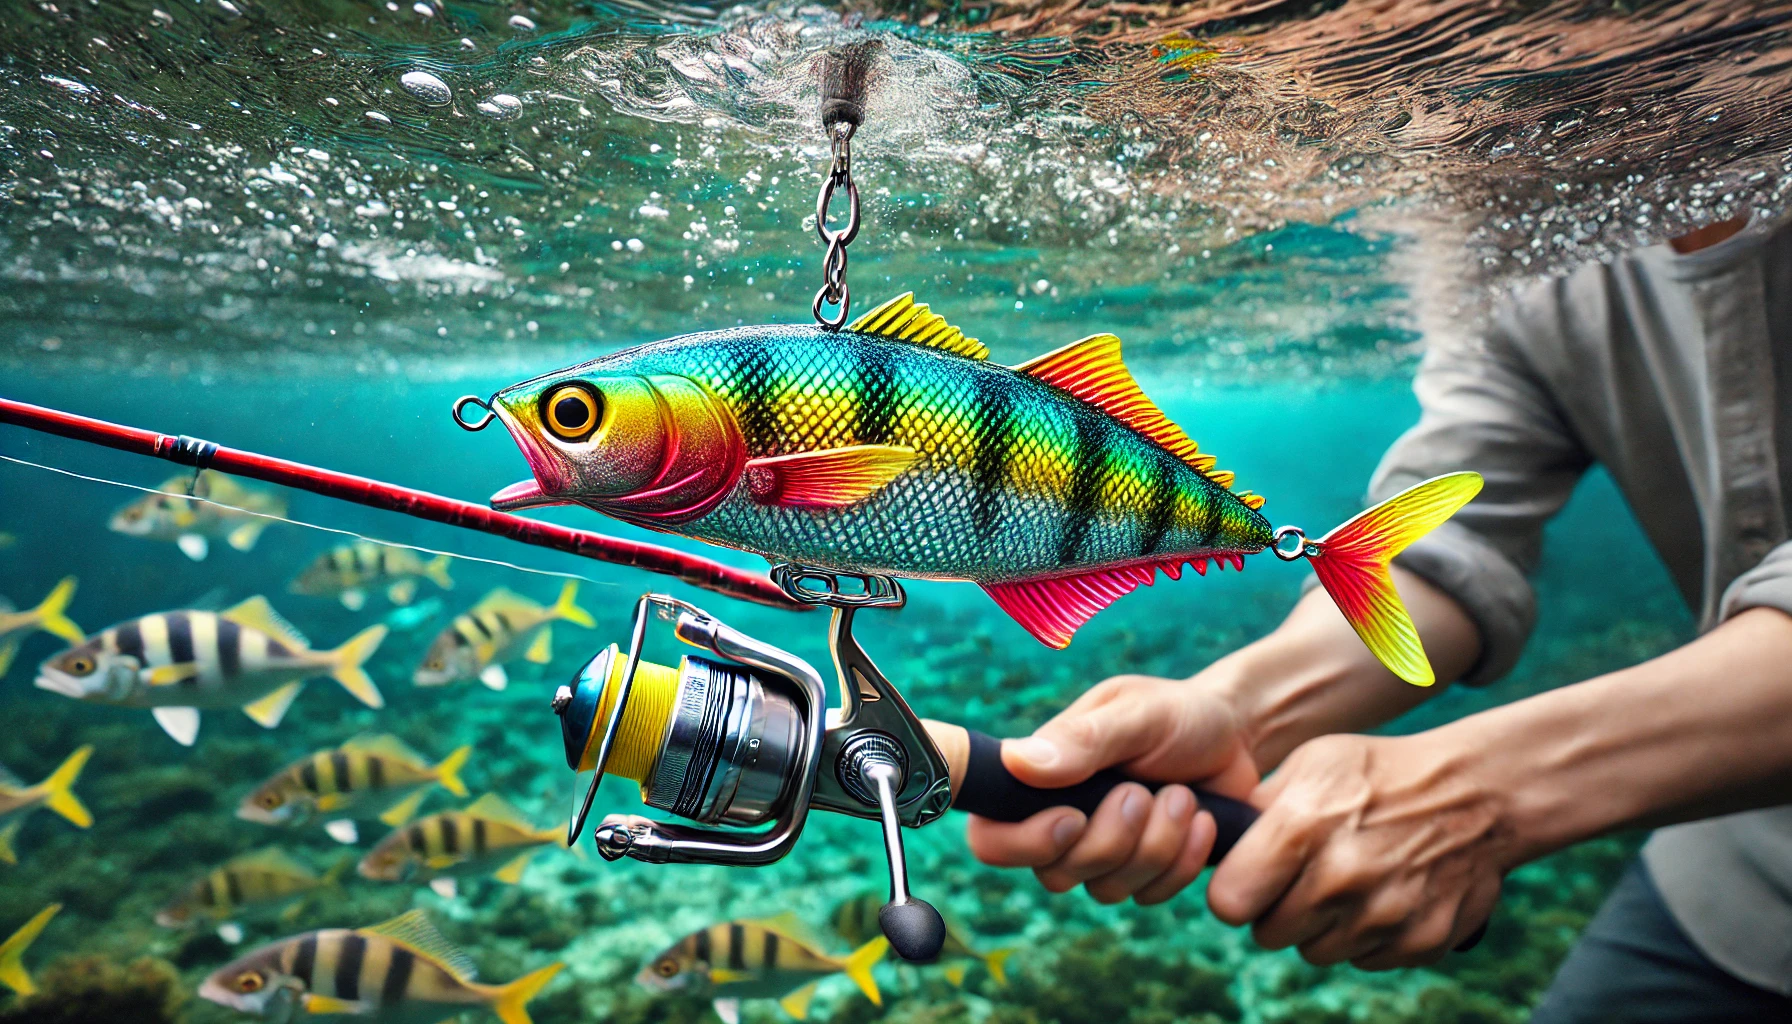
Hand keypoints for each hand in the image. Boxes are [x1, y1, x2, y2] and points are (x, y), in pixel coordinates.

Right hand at [964, 672, 1259, 903]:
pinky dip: (1184, 860)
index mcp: (1039, 780)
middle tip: (1145, 791)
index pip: (991, 837)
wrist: (1234, 735)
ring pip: (1106, 889)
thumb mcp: (1135, 712)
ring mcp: (1102, 854)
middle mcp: (1061, 822)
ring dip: (1156, 844)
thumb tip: (1017, 762)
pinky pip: (1150, 896)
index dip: (1021, 844)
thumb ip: (1083, 738)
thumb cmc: (1175, 713)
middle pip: (1054, 874)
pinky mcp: (1143, 873)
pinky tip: (1201, 820)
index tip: (1073, 818)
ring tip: (1183, 796)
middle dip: (1112, 839)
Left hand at [1208, 732, 1508, 968]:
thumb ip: (1261, 807)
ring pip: (1316, 951)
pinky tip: (1382, 893)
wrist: (1478, 793)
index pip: (1229, 902)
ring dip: (1322, 925)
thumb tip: (1221, 841)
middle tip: (1301, 878)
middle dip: (1276, 909)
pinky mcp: (1419, 942)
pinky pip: (1365, 959)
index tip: (1249, 879)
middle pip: (1269, 934)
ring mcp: (1382, 916)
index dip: (1235, 891)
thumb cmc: (1381, 772)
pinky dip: (1367, 936)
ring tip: (1346, 881)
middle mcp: (1340, 879)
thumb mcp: (1312, 763)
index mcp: (1302, 828)